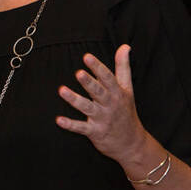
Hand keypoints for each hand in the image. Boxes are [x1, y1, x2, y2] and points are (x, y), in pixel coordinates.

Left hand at [56, 45, 149, 163]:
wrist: (132, 143)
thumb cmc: (126, 111)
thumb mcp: (128, 89)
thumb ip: (123, 67)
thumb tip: (125, 46)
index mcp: (118, 93)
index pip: (107, 78)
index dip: (97, 67)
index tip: (87, 57)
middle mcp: (110, 105)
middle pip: (99, 92)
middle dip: (89, 83)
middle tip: (78, 73)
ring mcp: (102, 119)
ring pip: (87, 108)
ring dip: (74, 100)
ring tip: (62, 90)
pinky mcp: (95, 132)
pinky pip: (81, 128)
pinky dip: (70, 125)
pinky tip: (59, 120)